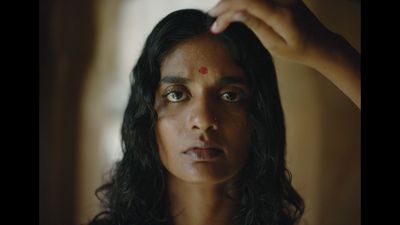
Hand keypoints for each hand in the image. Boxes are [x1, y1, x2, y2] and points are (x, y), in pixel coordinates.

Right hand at [208, 0, 336, 67]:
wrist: (321, 44)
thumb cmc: (298, 50)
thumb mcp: (274, 45)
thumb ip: (255, 25)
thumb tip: (235, 13)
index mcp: (281, 15)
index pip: (248, 2)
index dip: (226, 6)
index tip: (213, 17)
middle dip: (227, 5)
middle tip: (215, 22)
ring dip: (235, 3)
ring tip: (224, 18)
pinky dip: (245, 3)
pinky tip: (237, 11)